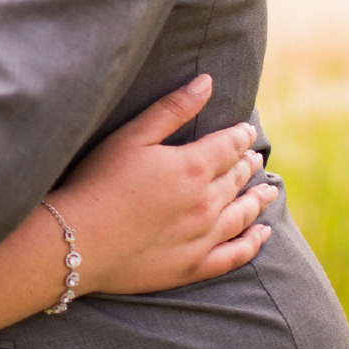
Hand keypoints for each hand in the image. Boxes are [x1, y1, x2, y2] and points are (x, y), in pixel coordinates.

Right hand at [55, 76, 276, 296]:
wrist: (78, 241)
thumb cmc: (97, 182)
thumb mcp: (131, 136)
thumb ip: (172, 108)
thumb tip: (207, 82)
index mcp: (193, 167)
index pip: (229, 146)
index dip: (240, 136)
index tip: (248, 131)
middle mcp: (206, 202)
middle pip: (237, 178)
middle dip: (247, 165)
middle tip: (256, 158)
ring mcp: (203, 237)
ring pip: (243, 214)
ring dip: (258, 199)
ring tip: (269, 190)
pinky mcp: (194, 266)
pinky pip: (236, 254)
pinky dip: (254, 243)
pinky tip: (263, 234)